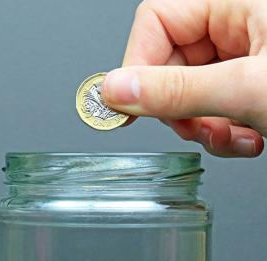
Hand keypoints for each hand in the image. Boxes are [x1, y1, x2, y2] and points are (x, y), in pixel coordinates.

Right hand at [102, 0, 266, 157]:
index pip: (156, 20)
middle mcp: (238, 26)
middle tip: (194, 127)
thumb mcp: (247, 89)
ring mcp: (247, 57)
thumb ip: (178, 90)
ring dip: (204, 128)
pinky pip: (216, 110)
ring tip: (230, 137)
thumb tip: (115, 90)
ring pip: (190, 95)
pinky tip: (249, 138)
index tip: (132, 106)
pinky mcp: (253, 87)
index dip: (139, 65)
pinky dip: (225, 134)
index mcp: (235, 3)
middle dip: (179, 109)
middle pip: (169, 65)